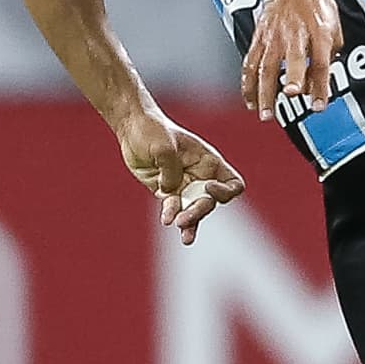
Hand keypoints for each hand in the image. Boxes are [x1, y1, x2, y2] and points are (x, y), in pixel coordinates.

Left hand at [117, 110, 246, 244]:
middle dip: (199, 211)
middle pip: (210, 202)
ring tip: (184, 234)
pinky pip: (174, 209)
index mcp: (208, 161)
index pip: (232, 183)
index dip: (225, 191)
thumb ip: (171, 170)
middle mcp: (200, 176)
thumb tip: (170, 191)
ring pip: (193, 210)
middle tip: (184, 219)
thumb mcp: (163, 146)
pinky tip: (167, 220)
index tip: (208, 187)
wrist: (132, 129)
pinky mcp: (167, 193)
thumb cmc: (152, 129)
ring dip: (190, 222)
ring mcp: (184, 186)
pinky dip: (171, 216)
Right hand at [241, 0, 343, 120]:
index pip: (320, 62)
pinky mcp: (258, 39)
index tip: (319, 106)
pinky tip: (250, 100)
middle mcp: (294, 35)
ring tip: (265, 114)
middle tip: (290, 96)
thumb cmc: (315, 6)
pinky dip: (248, 84)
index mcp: (318, 33)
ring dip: (264, 92)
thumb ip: (329, 56)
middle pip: (292, 59)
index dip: (320, 86)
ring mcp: (273, 37)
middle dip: (292, 77)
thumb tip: (319, 83)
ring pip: (265, 67)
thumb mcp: (334, 28)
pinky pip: (250, 64)